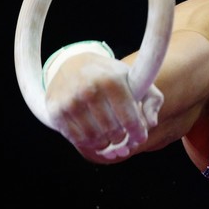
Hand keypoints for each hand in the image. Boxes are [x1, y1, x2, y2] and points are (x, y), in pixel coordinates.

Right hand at [44, 52, 162, 162]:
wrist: (73, 65)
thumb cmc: (110, 76)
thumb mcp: (134, 79)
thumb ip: (151, 99)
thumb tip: (151, 123)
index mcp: (112, 80)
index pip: (129, 117)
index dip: (137, 132)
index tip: (140, 138)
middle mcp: (90, 90)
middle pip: (112, 130)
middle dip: (122, 139)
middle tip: (124, 139)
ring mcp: (71, 101)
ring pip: (94, 138)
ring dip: (105, 144)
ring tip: (110, 139)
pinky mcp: (57, 111)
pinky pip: (77, 139)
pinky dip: (89, 143)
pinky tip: (95, 138)